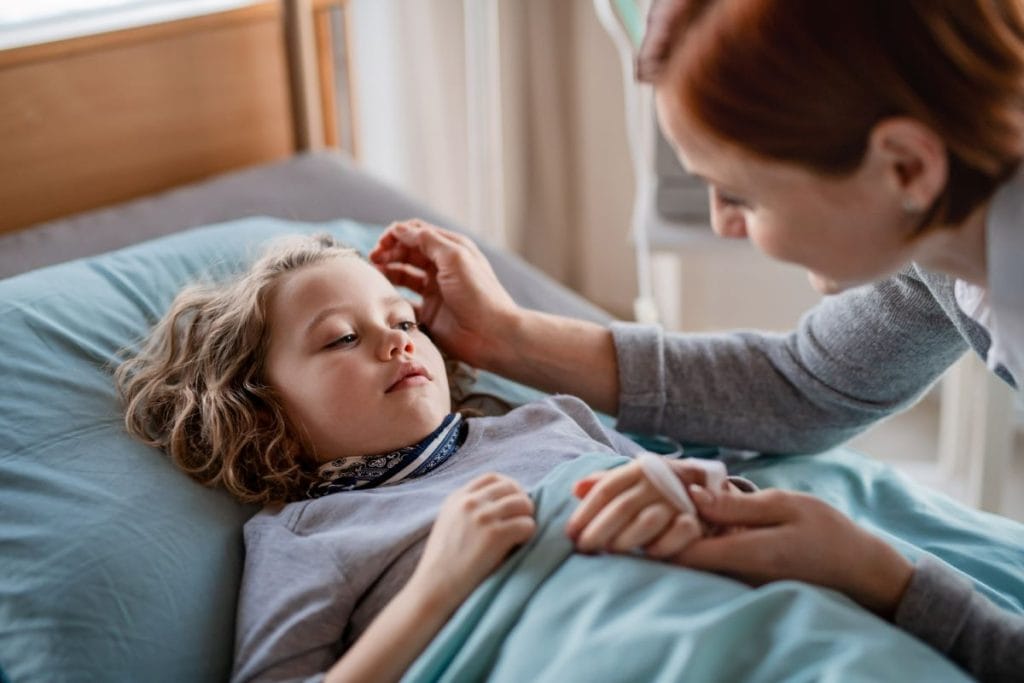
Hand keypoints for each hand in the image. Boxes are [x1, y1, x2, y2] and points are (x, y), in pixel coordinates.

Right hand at [369, 219, 519, 367]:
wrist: (493, 335)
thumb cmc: (478, 294)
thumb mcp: (454, 257)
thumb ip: (427, 240)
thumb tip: (400, 229)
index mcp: (451, 249)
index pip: (418, 232)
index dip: (397, 235)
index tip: (381, 244)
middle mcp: (442, 267)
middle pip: (408, 251)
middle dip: (389, 251)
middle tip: (374, 260)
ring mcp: (435, 290)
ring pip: (404, 274)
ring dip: (388, 271)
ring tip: (376, 274)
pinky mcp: (430, 313)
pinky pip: (406, 301)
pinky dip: (393, 296)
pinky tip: (384, 296)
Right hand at [409, 473, 535, 608]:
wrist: (435, 587)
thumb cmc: (443, 563)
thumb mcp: (449, 523)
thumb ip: (468, 509)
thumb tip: (502, 504)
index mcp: (457, 498)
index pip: (492, 478)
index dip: (509, 487)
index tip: (514, 501)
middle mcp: (470, 502)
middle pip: (511, 487)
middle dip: (522, 501)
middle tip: (524, 519)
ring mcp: (482, 517)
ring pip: (523, 504)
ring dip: (527, 518)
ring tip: (522, 534)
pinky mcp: (495, 535)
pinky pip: (527, 525)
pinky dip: (529, 534)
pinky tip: (520, 544)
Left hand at [565, 459, 728, 557]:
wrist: (707, 487)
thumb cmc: (657, 488)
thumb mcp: (633, 480)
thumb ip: (604, 483)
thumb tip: (575, 489)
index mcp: (638, 470)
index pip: (606, 489)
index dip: (585, 512)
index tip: (570, 533)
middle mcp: (658, 482)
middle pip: (622, 506)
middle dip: (599, 529)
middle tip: (584, 548)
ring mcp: (678, 499)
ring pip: (648, 519)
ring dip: (626, 538)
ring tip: (610, 552)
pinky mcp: (697, 518)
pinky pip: (679, 533)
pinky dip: (663, 545)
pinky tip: (646, 556)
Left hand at [676, 485, 913, 615]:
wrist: (860, 571)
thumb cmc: (828, 532)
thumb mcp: (785, 505)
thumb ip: (737, 506)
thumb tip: (693, 496)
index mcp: (745, 555)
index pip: (681, 552)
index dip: (664, 525)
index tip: (666, 497)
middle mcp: (735, 574)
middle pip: (682, 555)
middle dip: (671, 525)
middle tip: (677, 491)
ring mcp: (739, 580)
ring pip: (696, 556)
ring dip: (689, 527)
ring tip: (697, 494)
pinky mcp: (745, 578)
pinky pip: (713, 557)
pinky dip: (707, 534)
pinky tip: (717, 511)